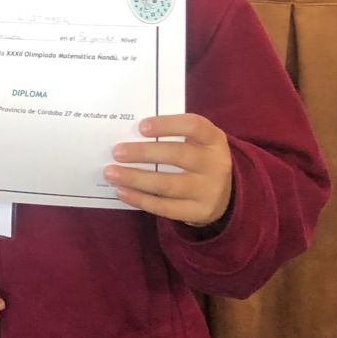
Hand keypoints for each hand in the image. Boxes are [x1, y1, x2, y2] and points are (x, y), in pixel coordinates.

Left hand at [105, 113, 232, 227]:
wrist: (225, 195)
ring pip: (167, 184)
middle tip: (117, 152)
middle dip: (143, 153)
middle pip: (177, 155)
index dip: (167, 124)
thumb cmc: (198, 158)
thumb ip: (172, 136)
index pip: (193, 126)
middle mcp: (215, 164)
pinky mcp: (199, 212)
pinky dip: (140, 199)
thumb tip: (128, 134)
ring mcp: (209, 190)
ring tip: (111, 173)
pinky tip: (122, 192)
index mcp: (214, 139)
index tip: (141, 127)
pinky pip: (165, 207)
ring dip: (135, 178)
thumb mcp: (196, 142)